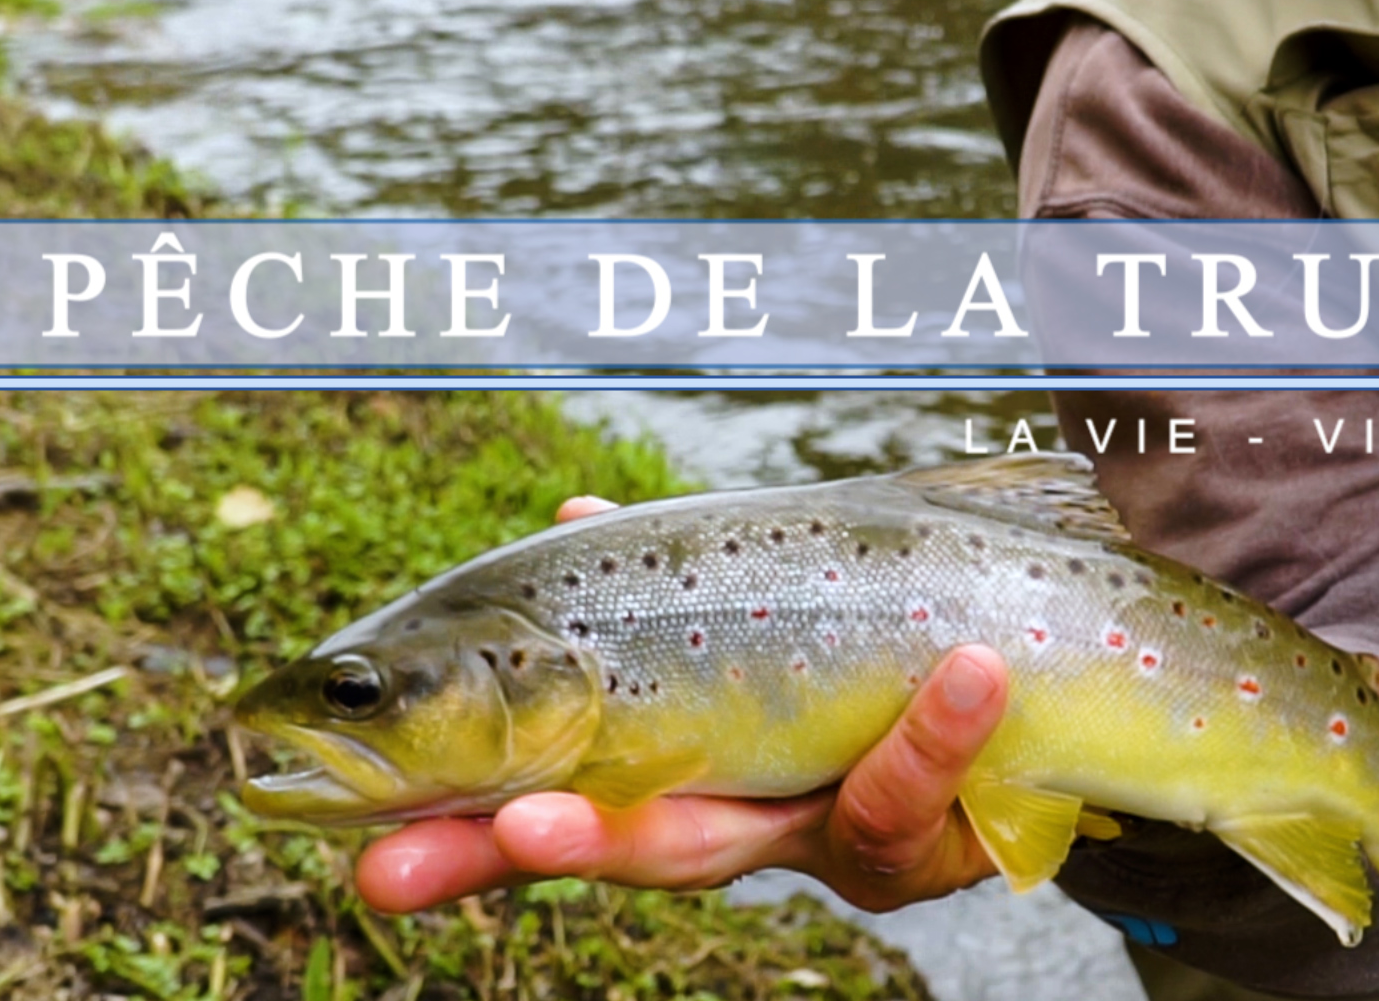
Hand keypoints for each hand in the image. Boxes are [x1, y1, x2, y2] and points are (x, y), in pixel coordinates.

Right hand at [355, 495, 1008, 914]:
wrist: (1006, 699)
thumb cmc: (849, 655)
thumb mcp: (736, 608)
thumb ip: (654, 575)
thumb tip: (576, 509)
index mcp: (678, 774)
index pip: (558, 817)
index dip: (466, 846)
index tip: (373, 863)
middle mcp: (757, 825)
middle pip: (652, 850)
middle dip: (557, 853)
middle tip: (442, 869)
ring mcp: (858, 835)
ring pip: (846, 830)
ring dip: (853, 767)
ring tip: (823, 711)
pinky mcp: (955, 834)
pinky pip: (952, 790)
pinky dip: (952, 727)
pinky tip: (975, 670)